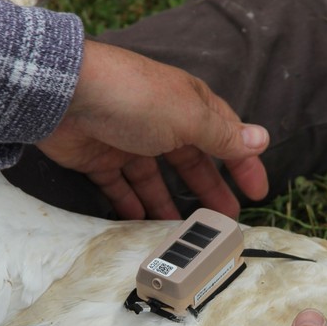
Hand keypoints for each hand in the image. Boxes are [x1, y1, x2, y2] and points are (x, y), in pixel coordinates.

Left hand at [37, 40, 269, 218]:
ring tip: (183, 232)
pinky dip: (131, 205)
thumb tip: (261, 140)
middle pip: (191, 162)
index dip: (244, 164)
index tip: (258, 193)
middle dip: (209, 190)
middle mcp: (161, 122)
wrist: (65, 93)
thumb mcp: (188, 118)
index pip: (225, 137)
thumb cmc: (134, 98)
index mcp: (188, 106)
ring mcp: (128, 141)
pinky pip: (120, 188)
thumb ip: (222, 136)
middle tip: (224, 221)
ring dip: (170, 204)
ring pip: (155, 179)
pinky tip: (142, 223)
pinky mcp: (99, 159)